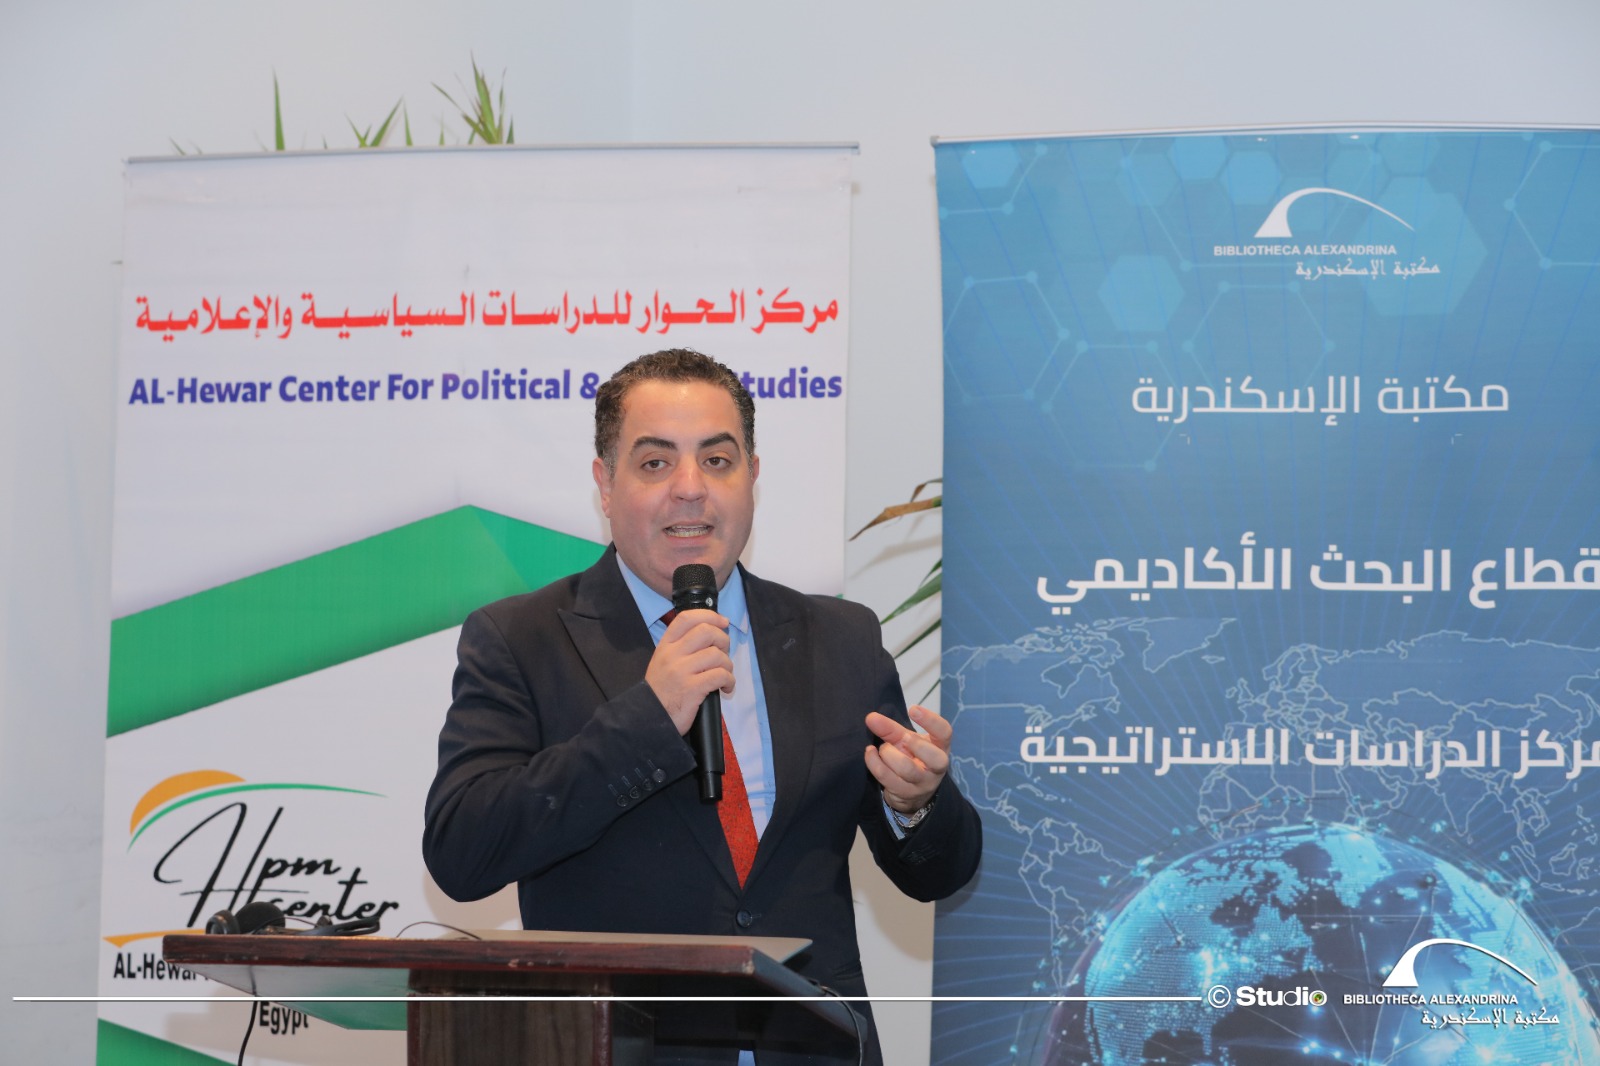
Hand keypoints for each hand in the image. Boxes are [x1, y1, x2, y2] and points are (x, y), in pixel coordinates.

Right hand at [645, 609, 732, 734]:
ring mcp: (681, 671)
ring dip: (728, 665)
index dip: (709, 616)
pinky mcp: (692, 689)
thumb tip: (711, 635)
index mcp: (665, 646)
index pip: (686, 618)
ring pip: (716, 655)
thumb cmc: (661, 691)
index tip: (722, 622)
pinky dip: (729, 681)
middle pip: (706, 632)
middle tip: (724, 653)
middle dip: (723, 640)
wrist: (648, 718)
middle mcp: (672, 655)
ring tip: (724, 675)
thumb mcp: (663, 663)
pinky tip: (726, 688)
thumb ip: (681, 648)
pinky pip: (720, 675)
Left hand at [864, 705, 951, 813]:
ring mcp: (922, 783)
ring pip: (907, 769)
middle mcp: (937, 768)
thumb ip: (891, 728)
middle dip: (915, 744)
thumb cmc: (912, 756)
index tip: (913, 709)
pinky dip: (874, 762)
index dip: (931, 720)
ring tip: (883, 748)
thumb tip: (871, 717)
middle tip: (903, 738)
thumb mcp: (905, 740)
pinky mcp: (905, 793)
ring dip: (889, 753)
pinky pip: (887, 777)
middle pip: (934, 757)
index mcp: (941, 747)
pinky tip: (870, 753)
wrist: (911, 792)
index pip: (944, 732)